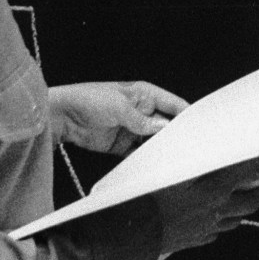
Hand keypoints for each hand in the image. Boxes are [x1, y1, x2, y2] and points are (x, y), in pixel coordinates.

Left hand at [47, 80, 186, 155]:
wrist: (61, 116)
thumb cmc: (88, 99)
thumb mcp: (118, 106)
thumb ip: (142, 120)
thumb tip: (162, 127)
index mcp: (144, 94)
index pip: (172, 104)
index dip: (186, 114)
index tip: (197, 127)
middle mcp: (141, 111)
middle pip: (165, 124)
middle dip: (173, 135)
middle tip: (184, 147)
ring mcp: (131, 128)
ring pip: (153, 141)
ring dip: (159, 149)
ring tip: (169, 159)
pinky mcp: (121, 144)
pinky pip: (137, 153)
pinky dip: (143, 159)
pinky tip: (150, 165)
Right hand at [145, 152, 258, 254]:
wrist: (126, 234)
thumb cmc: (143, 195)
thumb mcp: (167, 166)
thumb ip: (191, 155)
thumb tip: (204, 142)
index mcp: (213, 187)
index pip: (255, 169)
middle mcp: (216, 210)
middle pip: (253, 200)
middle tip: (255, 178)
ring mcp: (207, 228)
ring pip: (237, 218)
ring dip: (239, 205)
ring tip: (230, 194)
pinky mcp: (195, 241)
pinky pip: (217, 231)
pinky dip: (219, 220)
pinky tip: (208, 212)